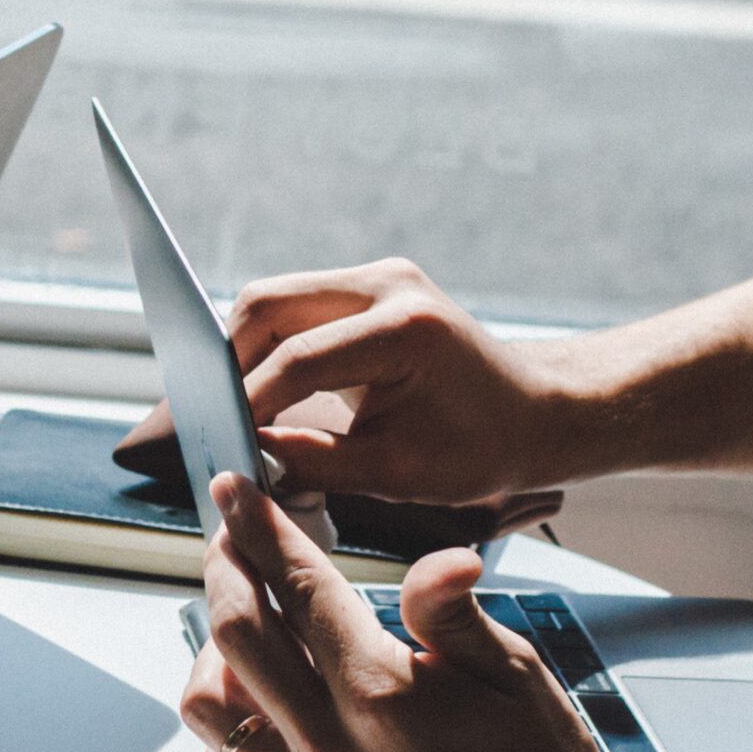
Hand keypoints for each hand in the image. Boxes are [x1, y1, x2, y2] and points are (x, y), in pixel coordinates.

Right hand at [117, 258, 581, 505]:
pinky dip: (270, 346)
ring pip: (273, 300)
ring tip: (235, 408)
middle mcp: (388, 285)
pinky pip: (296, 307)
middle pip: (268, 305)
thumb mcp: (397, 473)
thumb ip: (314, 462)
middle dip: (230, 363)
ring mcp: (378, 278)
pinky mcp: (370, 287)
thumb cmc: (483, 448)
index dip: (247, 404)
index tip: (221, 444)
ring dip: (245, 351)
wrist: (538, 412)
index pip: (296, 360)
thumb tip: (246, 458)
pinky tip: (264, 391)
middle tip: (214, 419)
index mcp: (404, 329)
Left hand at [179, 472, 654, 751]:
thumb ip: (453, 611)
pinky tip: (257, 713)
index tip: (236, 492)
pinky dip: (223, 735)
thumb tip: (439, 556)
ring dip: (214, 656)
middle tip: (232, 547)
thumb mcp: (515, 674)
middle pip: (234, 635)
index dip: (258, 528)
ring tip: (245, 634)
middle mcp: (332, 751)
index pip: (296, 587)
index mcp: (383, 695)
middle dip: (225, 571)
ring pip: (209, 709)